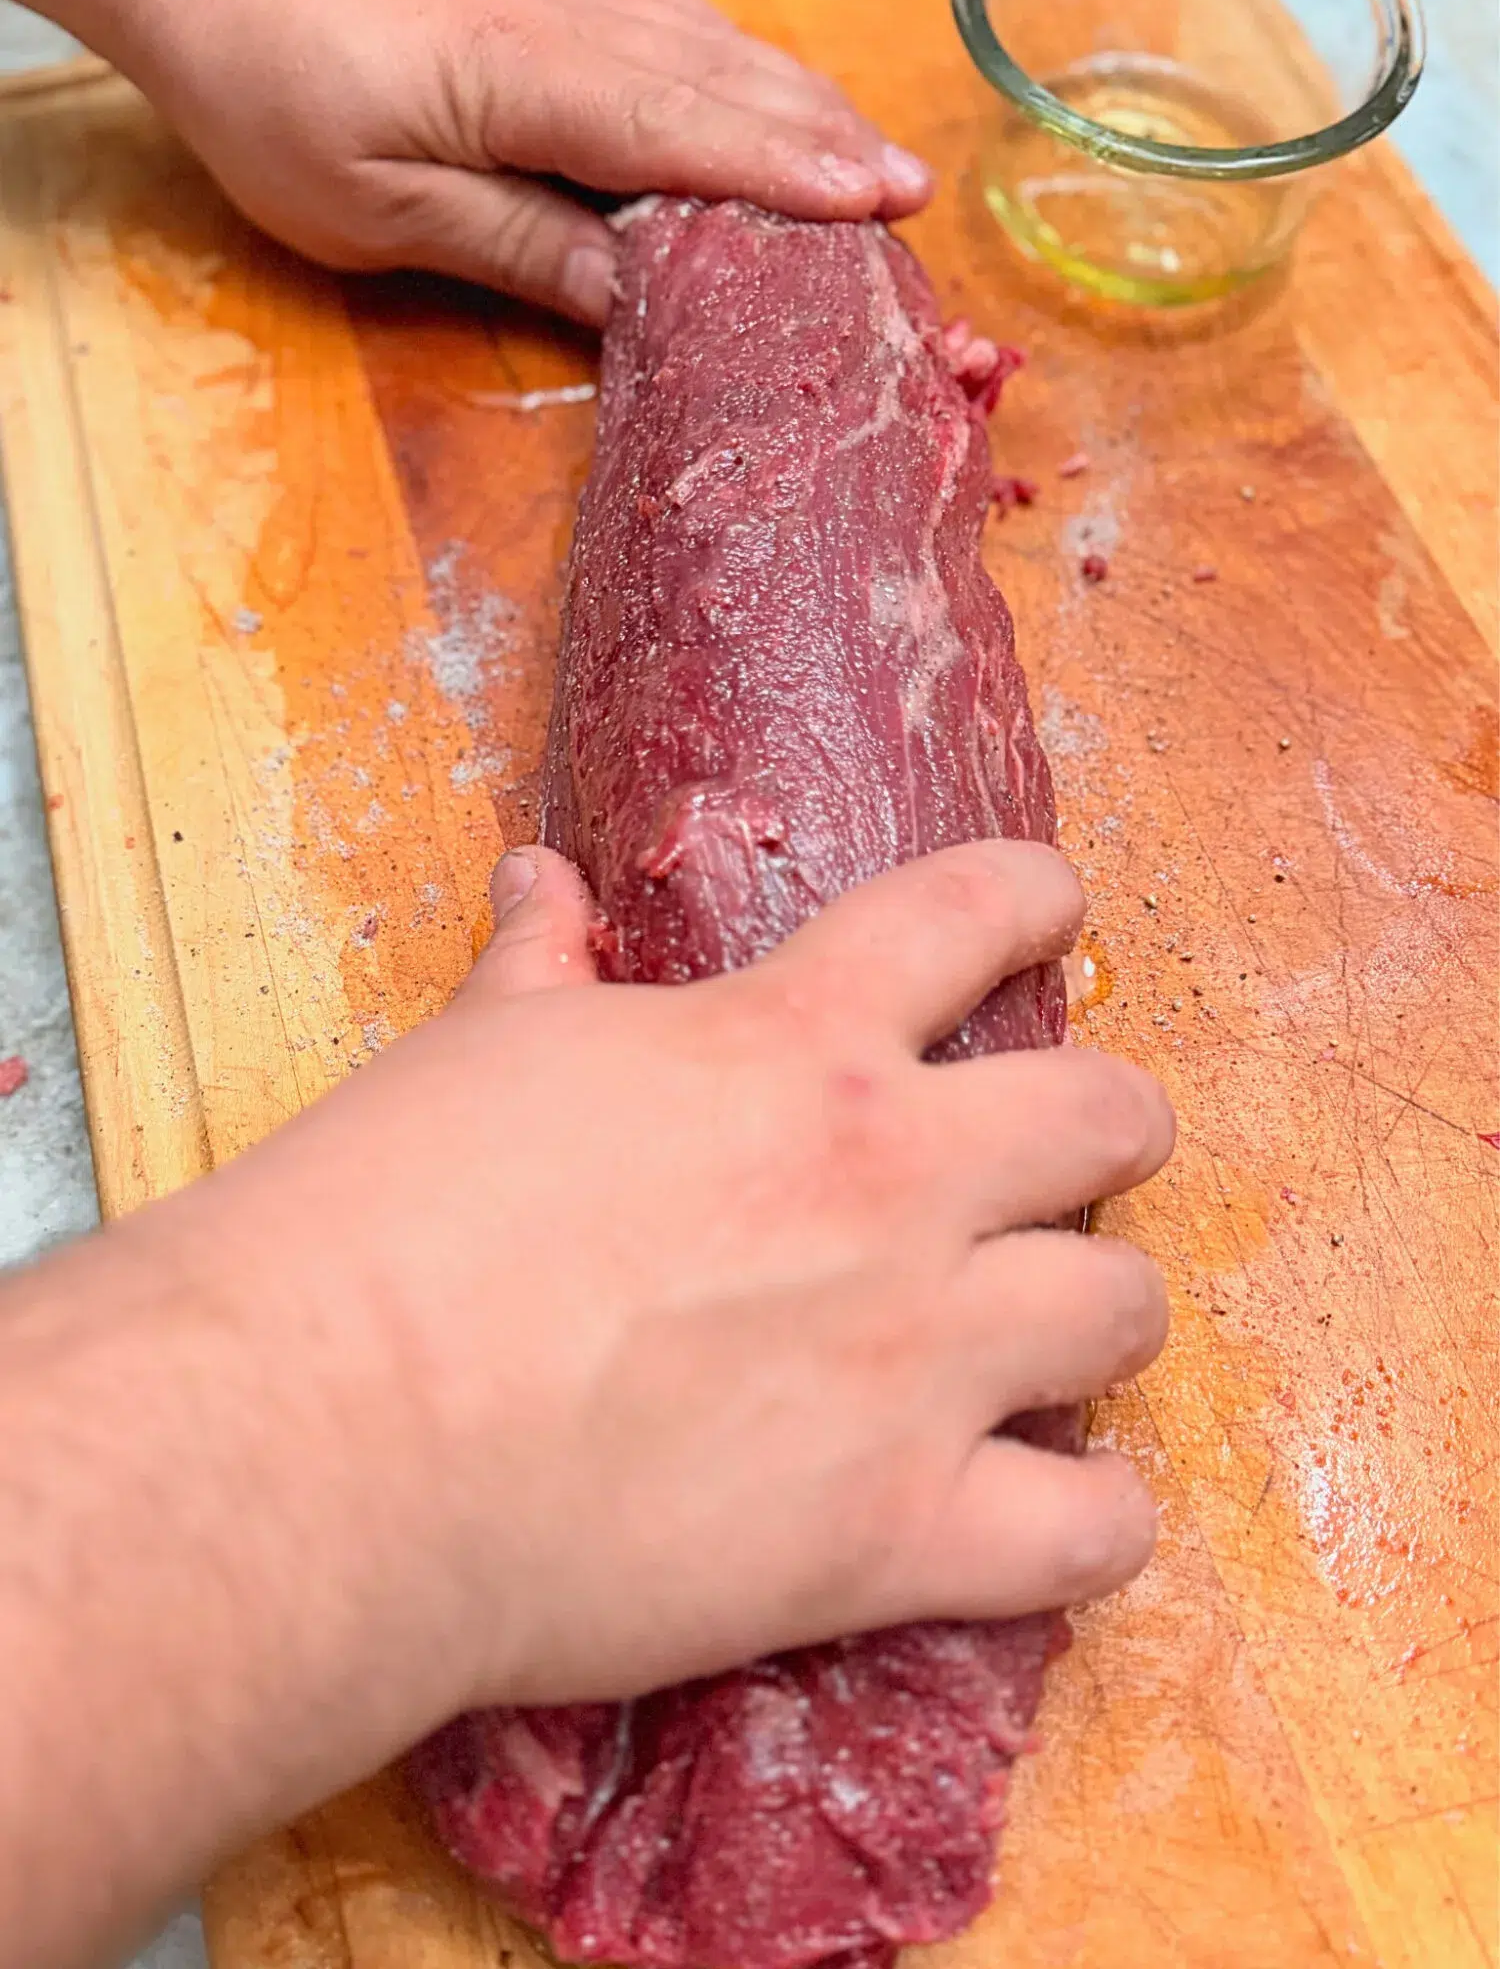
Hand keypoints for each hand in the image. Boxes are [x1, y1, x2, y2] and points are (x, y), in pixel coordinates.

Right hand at [0, 841, 1171, 1963]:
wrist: (333, 1435)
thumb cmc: (389, 1220)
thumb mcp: (475, 1053)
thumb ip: (539, 962)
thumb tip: (538, 879)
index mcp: (799, 1045)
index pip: (973, 912)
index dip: (1034, 899)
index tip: (1051, 911)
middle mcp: (897, 1183)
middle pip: (1107, 1118)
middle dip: (1105, 1127)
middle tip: (1065, 1157)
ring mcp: (915, 1358)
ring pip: (1122, 1308)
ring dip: (1103, 1310)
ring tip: (1059, 1333)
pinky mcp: (895, 1531)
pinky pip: (1087, 1530)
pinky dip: (1096, 1515)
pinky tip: (1069, 1500)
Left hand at [75, 0, 933, 321]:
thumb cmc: (268, 87)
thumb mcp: (375, 209)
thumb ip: (516, 241)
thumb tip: (634, 297)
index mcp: (524, 74)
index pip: (687, 129)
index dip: (789, 173)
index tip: (880, 206)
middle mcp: (569, 8)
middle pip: (727, 79)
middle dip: (827, 142)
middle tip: (911, 202)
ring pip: (715, 40)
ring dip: (799, 104)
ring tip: (872, 161)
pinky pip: (678, 13)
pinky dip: (741, 66)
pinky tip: (775, 94)